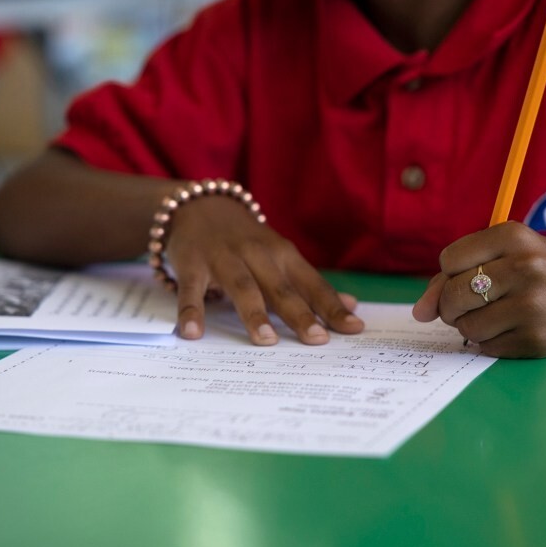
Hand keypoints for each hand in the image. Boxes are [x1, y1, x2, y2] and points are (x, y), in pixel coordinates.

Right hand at [164, 195, 363, 344]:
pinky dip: (191, 311)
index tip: (354, 328)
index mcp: (283, 255)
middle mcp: (257, 255)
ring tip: (265, 341)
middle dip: (300, 313)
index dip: (333, 307)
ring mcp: (223, 258)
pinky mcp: (192, 264)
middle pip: (281, 288)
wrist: (197, 205)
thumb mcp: (281, 257)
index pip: (313, 284)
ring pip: (242, 287)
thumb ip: (311, 284)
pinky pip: (191, 290)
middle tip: (317, 340)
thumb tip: (351, 305)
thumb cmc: (247, 241)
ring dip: (254, 313)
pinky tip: (193, 334)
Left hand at [412, 221, 545, 357]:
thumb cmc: (543, 268)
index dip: (449, 273)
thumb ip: (455, 274)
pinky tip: (510, 328)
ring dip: (468, 326)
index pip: (448, 260)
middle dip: (451, 304)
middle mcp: (525, 267)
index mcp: (513, 236)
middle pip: (453, 295)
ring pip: (466, 326)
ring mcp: (532, 306)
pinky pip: (486, 347)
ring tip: (492, 315)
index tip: (468, 275)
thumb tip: (420, 312)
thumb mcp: (506, 252)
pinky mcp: (536, 340)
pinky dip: (488, 341)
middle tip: (469, 303)